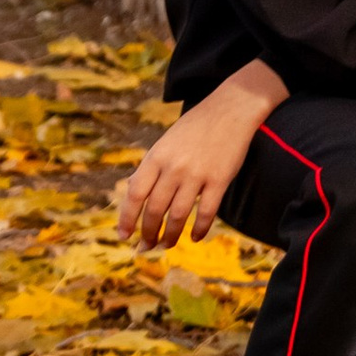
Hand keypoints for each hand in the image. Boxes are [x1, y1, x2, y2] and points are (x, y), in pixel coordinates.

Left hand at [117, 62, 284, 246]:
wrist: (231, 108)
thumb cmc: (195, 127)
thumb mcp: (166, 142)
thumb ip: (151, 167)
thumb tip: (132, 194)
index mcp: (157, 156)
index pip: (135, 194)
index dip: (127, 218)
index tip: (125, 235)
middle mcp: (174, 167)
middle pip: (155, 210)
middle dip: (148, 233)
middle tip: (147, 246)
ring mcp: (197, 173)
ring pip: (178, 215)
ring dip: (170, 236)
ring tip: (166, 245)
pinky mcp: (220, 178)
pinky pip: (206, 212)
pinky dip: (199, 229)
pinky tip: (195, 237)